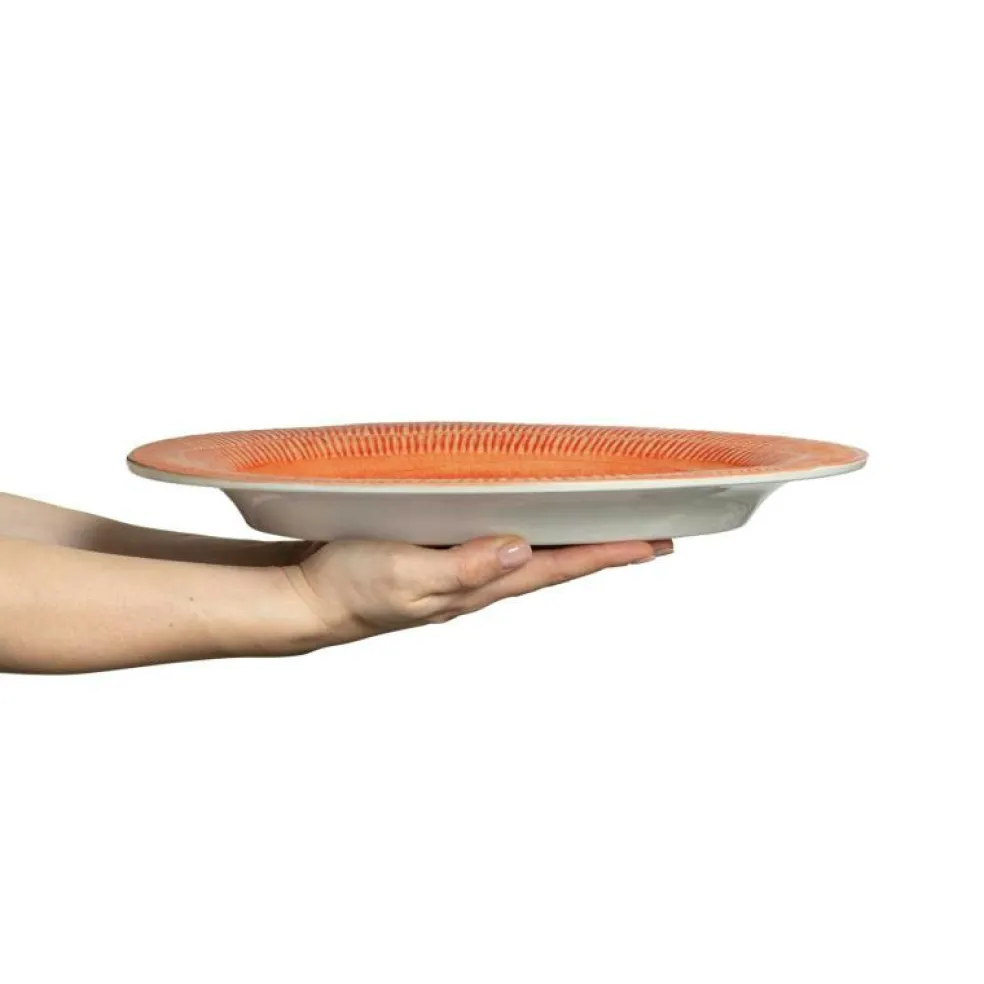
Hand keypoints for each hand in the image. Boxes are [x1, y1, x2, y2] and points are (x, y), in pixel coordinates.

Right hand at [281, 536, 673, 646]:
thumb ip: (464, 568)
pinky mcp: (436, 561)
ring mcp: (457, 576)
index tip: (652, 544)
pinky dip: (527, 538)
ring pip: (529, 560)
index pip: (556, 568)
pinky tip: (526, 530)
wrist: (304, 601)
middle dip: (602, 551)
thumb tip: (520, 550)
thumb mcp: (405, 577)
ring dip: (570, 547)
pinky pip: (496, 549)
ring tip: (602, 532)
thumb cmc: (348, 589)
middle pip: (554, 566)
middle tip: (648, 540)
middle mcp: (476, 584)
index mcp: (476, 587)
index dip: (606, 555)